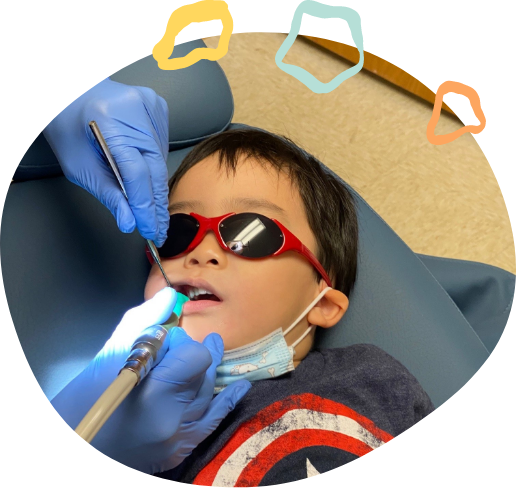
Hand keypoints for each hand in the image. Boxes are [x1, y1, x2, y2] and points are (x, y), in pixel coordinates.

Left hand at [42, 78, 169, 246]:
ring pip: (161, 160)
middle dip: (156, 204)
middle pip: (155, 168)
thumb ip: (108, 193)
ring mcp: (150, 105)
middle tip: (159, 229)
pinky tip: (149, 178)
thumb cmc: (69, 126)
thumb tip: (129, 221)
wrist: (75, 94)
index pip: (136, 173)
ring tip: (155, 212)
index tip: (150, 230)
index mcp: (109, 120)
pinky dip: (156, 167)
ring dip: (157, 188)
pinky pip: (162, 147)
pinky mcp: (158, 107)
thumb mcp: (79, 165)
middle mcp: (135, 109)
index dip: (145, 206)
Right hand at [50, 288, 251, 473]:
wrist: (77, 444)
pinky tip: (240, 387)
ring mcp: (179, 440)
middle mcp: (173, 419)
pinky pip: (212, 422)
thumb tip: (170, 295)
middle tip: (194, 338)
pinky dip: (226, 402)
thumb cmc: (85, 398)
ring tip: (214, 347)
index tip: (168, 340)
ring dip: (210, 371)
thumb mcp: (110, 353)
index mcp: (155, 393)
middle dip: (197, 353)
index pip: (194, 357)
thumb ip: (145, 321)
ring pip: (208, 394)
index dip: (184, 343)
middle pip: (203, 374)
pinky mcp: (179, 451)